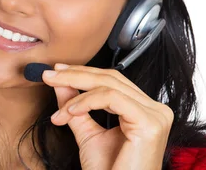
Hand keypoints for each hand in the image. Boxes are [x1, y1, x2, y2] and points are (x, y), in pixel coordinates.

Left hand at [42, 64, 173, 169]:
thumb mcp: (87, 132)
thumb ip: (75, 106)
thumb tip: (60, 82)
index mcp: (144, 110)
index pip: (112, 80)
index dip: (83, 72)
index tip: (56, 72)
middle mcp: (155, 110)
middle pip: (111, 78)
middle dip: (75, 75)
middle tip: (49, 76)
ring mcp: (156, 115)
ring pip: (109, 85)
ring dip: (76, 90)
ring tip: (59, 108)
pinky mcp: (149, 123)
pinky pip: (112, 98)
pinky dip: (87, 101)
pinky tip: (71, 111)